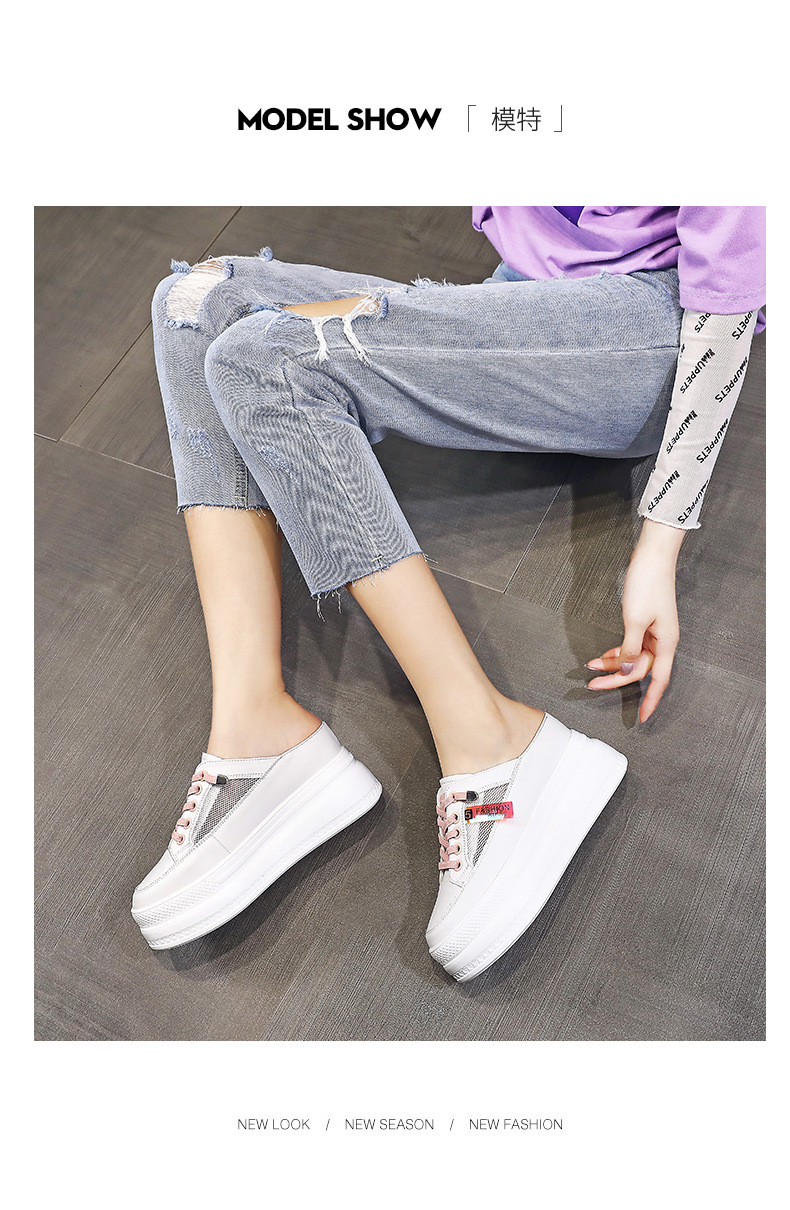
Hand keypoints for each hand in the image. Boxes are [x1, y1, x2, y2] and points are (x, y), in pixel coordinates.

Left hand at [586, 520, 683, 721]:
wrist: (652, 556)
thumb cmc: (647, 584)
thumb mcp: (635, 620)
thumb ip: (630, 649)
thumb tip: (626, 671)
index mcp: (666, 642)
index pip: (659, 680)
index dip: (651, 700)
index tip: (643, 719)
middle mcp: (662, 640)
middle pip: (640, 670)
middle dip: (616, 680)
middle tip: (592, 687)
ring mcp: (653, 632)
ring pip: (632, 658)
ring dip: (612, 665)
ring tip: (589, 669)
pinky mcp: (644, 623)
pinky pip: (631, 646)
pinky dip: (616, 652)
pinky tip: (600, 656)